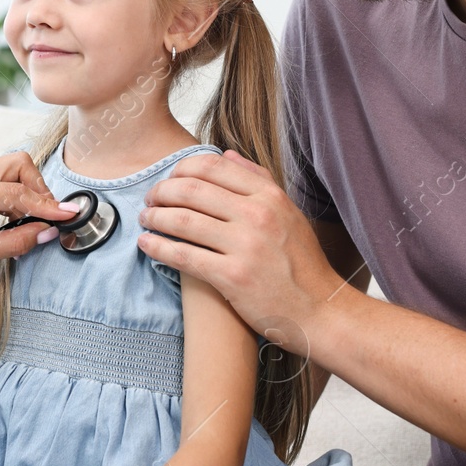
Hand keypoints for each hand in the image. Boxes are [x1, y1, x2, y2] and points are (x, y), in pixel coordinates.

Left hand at [0, 152, 79, 280]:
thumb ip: (13, 243)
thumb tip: (47, 233)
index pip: (16, 193)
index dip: (46, 205)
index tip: (69, 215)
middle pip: (19, 165)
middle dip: (39, 189)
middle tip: (45, 218)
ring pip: (14, 167)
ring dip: (29, 190)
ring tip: (27, 220)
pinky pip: (4, 177)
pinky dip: (17, 193)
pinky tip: (12, 217)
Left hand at [137, 150, 341, 345]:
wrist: (320, 310)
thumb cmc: (302, 264)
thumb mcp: (288, 213)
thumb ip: (259, 180)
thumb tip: (227, 155)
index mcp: (270, 196)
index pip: (212, 166)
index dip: (181, 169)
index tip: (169, 180)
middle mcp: (258, 215)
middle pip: (192, 189)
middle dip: (162, 192)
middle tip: (150, 200)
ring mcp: (245, 246)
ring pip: (183, 220)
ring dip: (155, 218)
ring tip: (145, 220)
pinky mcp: (233, 277)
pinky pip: (183, 255)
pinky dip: (158, 247)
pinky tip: (146, 245)